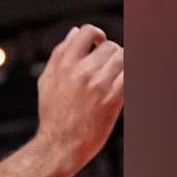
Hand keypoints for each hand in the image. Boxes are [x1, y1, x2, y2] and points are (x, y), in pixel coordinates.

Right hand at [36, 25, 123, 175]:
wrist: (60, 144)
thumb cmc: (53, 114)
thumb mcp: (47, 79)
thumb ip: (59, 53)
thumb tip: (74, 32)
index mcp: (64, 63)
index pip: (86, 32)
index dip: (96, 34)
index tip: (99, 43)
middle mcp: (81, 71)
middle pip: (110, 47)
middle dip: (112, 54)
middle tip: (110, 66)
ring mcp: (98, 85)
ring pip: (123, 59)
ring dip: (123, 65)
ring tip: (117, 76)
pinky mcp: (112, 100)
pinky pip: (129, 77)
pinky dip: (129, 76)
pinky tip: (123, 84)